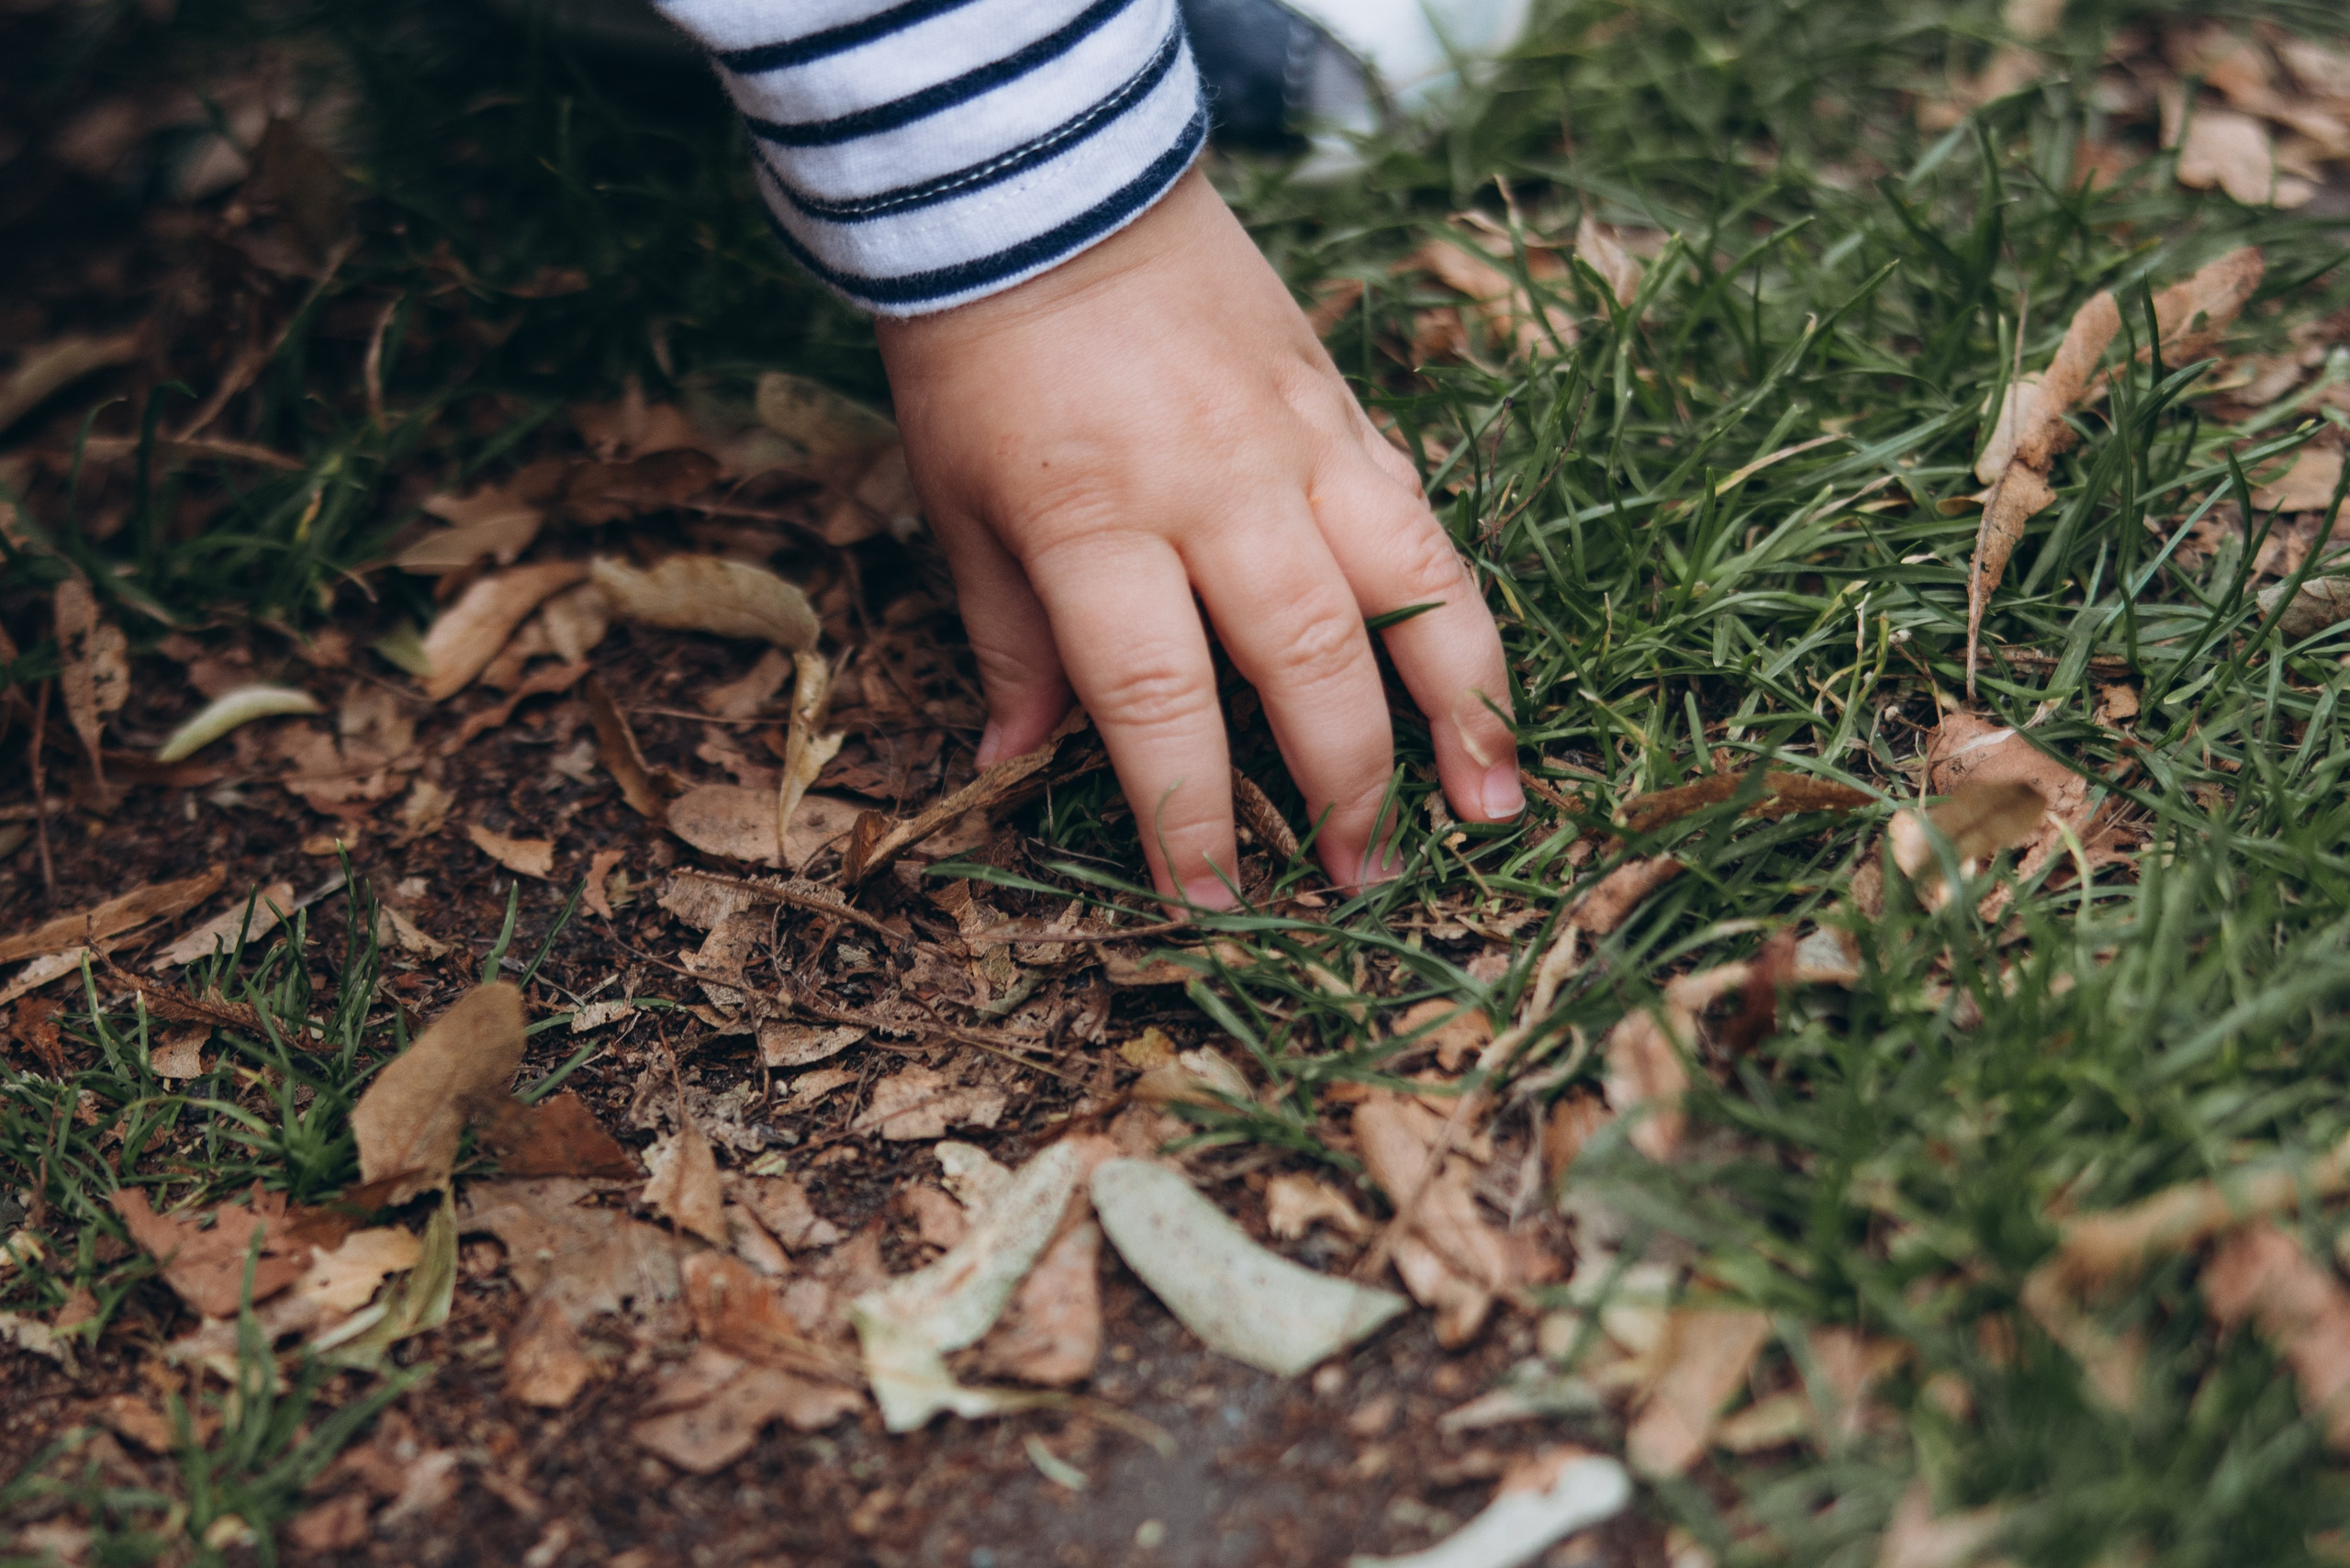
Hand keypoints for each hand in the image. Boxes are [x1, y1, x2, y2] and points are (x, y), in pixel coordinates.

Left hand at [876, 168, 1519, 907]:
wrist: (1046, 188)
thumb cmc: (979, 359)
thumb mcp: (960, 503)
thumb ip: (1007, 638)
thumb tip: (1015, 759)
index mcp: (1095, 522)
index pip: (1157, 699)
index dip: (1188, 811)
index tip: (1209, 896)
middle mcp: (1212, 487)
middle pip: (1308, 657)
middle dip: (1346, 784)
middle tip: (1365, 877)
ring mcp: (1295, 439)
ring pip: (1410, 583)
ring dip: (1462, 704)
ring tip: (1495, 799)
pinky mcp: (1339, 403)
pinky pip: (1416, 514)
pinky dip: (1456, 603)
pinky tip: (1482, 678)